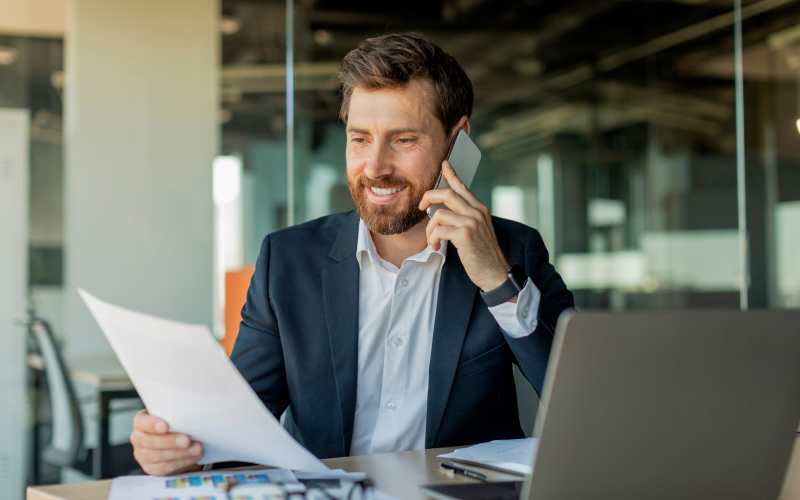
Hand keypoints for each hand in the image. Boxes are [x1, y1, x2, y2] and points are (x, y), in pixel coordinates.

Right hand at [130, 410, 203, 475]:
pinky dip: (182, 462)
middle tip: (187, 440)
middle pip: (149, 441)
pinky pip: (165, 467)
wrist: (174, 443)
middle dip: (170, 441)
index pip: (141, 422)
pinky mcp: (151, 468)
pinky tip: (193, 457)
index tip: (165, 426)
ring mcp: (142, 455)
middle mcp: (138, 439)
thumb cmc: (173, 425)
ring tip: (197, 448)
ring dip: (180, 453)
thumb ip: (175, 417)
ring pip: (158, 456)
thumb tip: (190, 418)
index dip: (152, 424)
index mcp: (141, 422)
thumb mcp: (172, 418)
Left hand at [419, 160, 511, 295]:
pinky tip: (436, 247)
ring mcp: (471, 222)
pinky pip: (439, 230)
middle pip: (447, 194)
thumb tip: (443, 213)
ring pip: (439, 214)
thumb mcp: (478, 232)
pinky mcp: (465, 234)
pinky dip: (432, 239)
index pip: (463, 188)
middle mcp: (477, 212)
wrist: (495, 272)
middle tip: (421, 207)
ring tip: (432, 240)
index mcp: (480, 210)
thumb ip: (465, 219)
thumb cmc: (483, 255)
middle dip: (429, 197)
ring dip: (429, 229)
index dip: (452, 175)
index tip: (444, 165)